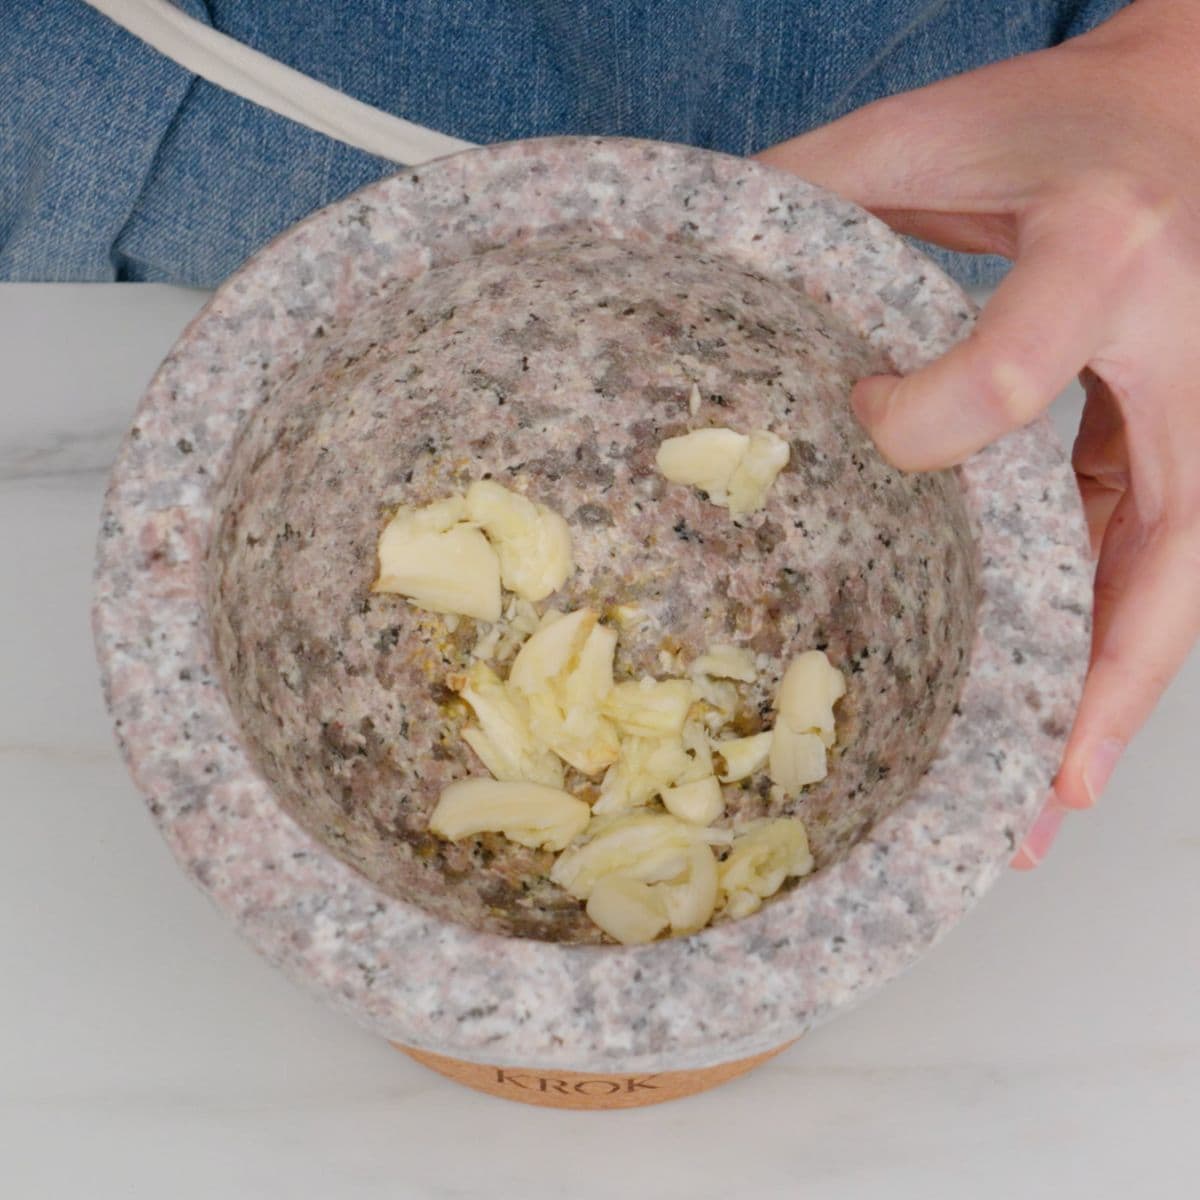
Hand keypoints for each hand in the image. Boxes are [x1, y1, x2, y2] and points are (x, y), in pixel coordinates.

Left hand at [755, 0, 1199, 866]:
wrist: (1174, 111)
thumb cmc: (1048, 120)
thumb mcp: (929, 130)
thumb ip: (817, 193)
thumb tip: (688, 277)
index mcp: (1102, 249)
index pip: (1023, 364)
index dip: (930, 416)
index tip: (864, 420)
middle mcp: (1176, 345)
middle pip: (1170, 536)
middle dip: (1104, 672)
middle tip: (1040, 792)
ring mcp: (1196, 405)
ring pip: (1172, 578)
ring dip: (1108, 699)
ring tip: (1040, 805)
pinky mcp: (1179, 440)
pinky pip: (1146, 559)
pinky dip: (1101, 646)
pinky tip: (1052, 720)